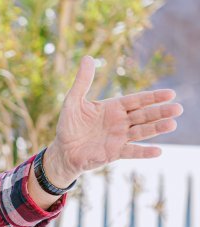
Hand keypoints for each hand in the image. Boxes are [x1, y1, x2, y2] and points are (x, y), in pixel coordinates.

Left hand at [45, 55, 182, 186]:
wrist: (63, 150)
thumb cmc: (69, 125)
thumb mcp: (73, 101)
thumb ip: (82, 82)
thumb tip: (87, 57)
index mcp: (114, 107)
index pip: (137, 100)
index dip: (153, 97)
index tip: (170, 94)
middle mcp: (120, 122)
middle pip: (144, 115)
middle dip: (160, 112)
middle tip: (178, 109)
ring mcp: (119, 138)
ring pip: (141, 132)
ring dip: (156, 129)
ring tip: (172, 124)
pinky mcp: (114, 153)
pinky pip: (131, 152)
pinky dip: (144, 152)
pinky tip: (158, 151)